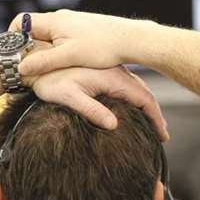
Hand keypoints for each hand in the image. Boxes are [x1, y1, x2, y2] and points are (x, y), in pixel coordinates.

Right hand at [9, 10, 150, 75]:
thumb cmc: (102, 47)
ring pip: (48, 35)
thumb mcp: (70, 57)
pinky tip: (66, 64)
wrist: (130, 39)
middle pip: (33, 30)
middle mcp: (61, 18)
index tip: (14, 55)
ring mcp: (71, 23)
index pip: (21, 22)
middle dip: (29, 47)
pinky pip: (60, 38)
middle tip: (29, 66)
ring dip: (44, 50)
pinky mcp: (81, 30)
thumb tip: (21, 67)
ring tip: (47, 68)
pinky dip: (57, 50)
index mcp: (54, 21)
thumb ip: (45, 61)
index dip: (12, 38)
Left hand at [25, 66, 168, 140]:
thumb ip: (91, 110)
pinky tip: (134, 110)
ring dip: (147, 107)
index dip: (155, 117)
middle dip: (155, 114)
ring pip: (137, 89)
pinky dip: (136, 100)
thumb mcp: (69, 97)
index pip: (143, 98)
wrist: (37, 64)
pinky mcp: (104, 73)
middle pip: (144, 93)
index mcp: (112, 77)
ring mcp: (111, 71)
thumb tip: (113, 125)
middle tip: (162, 135)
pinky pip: (128, 87)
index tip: (162, 135)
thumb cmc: (50, 81)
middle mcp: (115, 72)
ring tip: (153, 125)